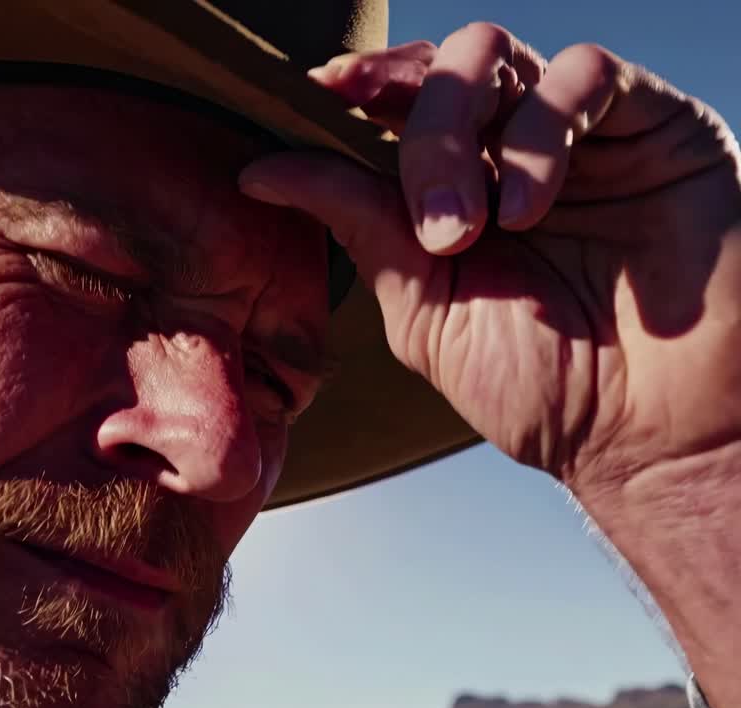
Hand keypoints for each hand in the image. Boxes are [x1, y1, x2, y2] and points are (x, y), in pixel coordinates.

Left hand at [240, 24, 740, 497]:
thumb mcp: (426, 308)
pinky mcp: (655, 126)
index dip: (354, 88)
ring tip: (465, 231)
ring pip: (498, 58)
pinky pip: (586, 74)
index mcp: (456, 187)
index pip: (394, 106)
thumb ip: (359, 227)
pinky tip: (528, 208)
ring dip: (457, 132)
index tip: (315, 96)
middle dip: (416, 132)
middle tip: (428, 221)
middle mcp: (513, 150)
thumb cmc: (543, 387)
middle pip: (440, 71)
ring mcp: (582, 135)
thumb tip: (262, 171)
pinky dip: (542, 130)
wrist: (651, 439)